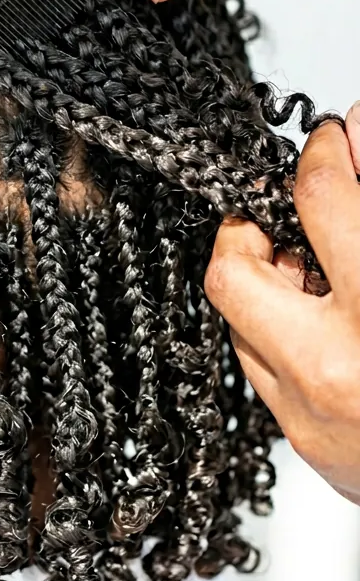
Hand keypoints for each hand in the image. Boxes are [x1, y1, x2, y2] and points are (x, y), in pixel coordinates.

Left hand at [205, 109, 359, 505]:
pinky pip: (261, 369)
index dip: (322, 153)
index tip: (330, 142)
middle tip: (283, 210)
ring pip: (236, 322)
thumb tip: (359, 137)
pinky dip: (282, 333)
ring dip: (264, 282)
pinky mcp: (306, 442)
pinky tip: (329, 321)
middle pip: (232, 269)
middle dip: (250, 228)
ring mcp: (310, 414)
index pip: (321, 198)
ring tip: (313, 267)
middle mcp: (335, 367)